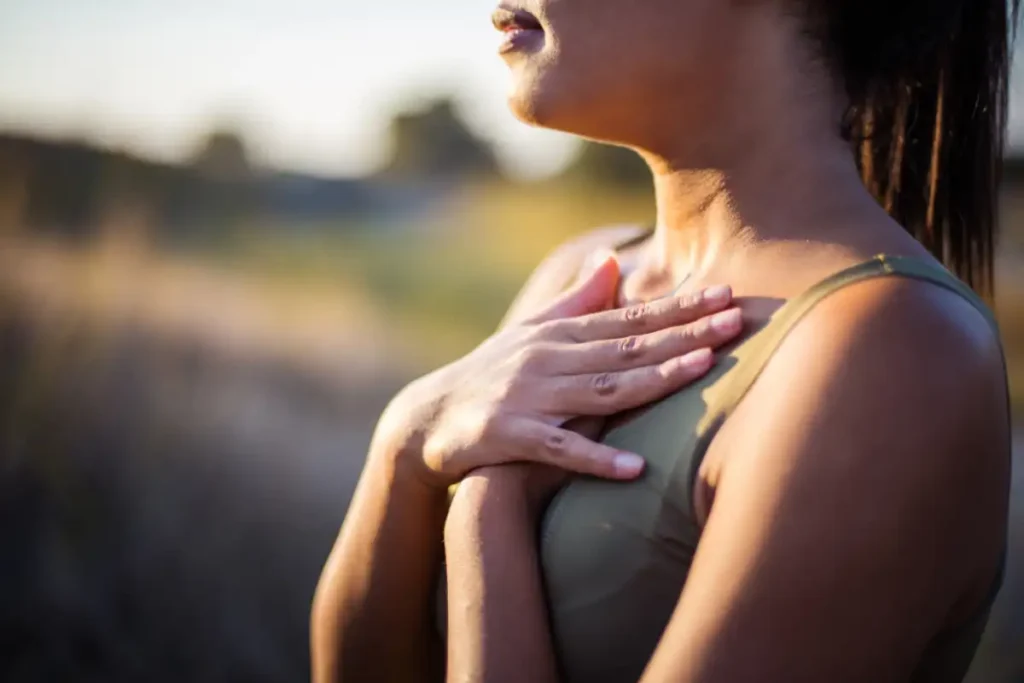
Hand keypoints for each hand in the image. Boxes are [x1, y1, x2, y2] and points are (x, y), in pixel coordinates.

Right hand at [379, 252, 742, 488]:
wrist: (428, 418)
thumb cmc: (491, 373)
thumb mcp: (532, 333)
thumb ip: (576, 301)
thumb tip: (611, 260)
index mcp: (560, 335)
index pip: (629, 319)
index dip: (680, 308)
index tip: (726, 295)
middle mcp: (548, 359)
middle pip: (626, 347)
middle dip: (684, 333)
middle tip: (736, 320)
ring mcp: (528, 396)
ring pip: (601, 388)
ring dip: (653, 380)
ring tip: (701, 370)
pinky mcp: (508, 436)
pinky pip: (558, 449)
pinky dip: (595, 458)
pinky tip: (635, 469)